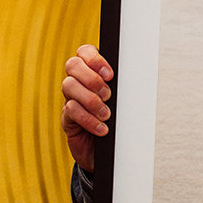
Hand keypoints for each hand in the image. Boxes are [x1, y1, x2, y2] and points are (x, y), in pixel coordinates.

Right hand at [61, 45, 113, 170]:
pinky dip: (88, 119)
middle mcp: (78, 82)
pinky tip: (101, 128)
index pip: (84, 51)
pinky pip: (71, 111)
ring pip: (69, 86)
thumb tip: (135, 75)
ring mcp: (70, 99)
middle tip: (108, 95)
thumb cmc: (119, 120)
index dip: (94, 58)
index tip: (110, 74)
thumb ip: (123, 86)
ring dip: (91, 100)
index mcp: (92, 72)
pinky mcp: (67, 118)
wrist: (110, 151)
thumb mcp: (123, 100)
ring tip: (106, 114)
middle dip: (92, 78)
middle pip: (72, 65)